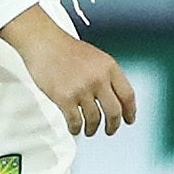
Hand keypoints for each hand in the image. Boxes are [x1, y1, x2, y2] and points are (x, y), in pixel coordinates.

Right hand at [4, 14, 137, 136]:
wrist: (43, 42)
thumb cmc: (65, 48)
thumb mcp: (96, 57)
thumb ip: (106, 75)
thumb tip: (114, 97)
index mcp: (109, 67)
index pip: (128, 95)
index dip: (130, 111)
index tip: (129, 119)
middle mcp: (98, 79)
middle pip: (114, 111)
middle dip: (113, 125)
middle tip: (110, 130)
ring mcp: (82, 89)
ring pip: (94, 119)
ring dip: (92, 128)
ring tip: (90, 130)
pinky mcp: (65, 98)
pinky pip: (75, 121)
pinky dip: (76, 128)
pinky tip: (75, 128)